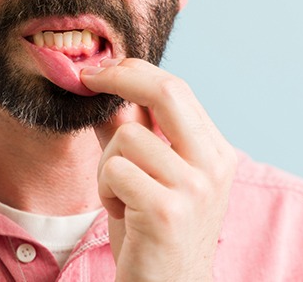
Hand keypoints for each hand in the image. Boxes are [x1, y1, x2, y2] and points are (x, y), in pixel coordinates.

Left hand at [81, 58, 235, 281]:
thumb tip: (102, 88)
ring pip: (127, 137)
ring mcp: (194, 189)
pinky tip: (122, 213)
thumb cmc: (153, 231)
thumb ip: (130, 132)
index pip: (177, 89)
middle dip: (119, 77)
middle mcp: (214, 166)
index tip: (100, 69)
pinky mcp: (166, 211)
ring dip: (107, 165)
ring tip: (121, 196)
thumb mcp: (147, 174)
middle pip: (165, 92)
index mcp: (215, 152)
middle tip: (87, 78)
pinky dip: (105, 190)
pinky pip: (114, 170)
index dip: (133, 71)